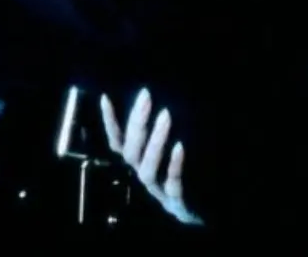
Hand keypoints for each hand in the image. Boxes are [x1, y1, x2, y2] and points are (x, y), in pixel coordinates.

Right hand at [99, 88, 201, 224]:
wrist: (201, 210)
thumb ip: (160, 129)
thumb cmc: (184, 175)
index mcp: (139, 162)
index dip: (109, 123)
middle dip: (136, 122)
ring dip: (154, 141)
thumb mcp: (170, 151)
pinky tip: (179, 146)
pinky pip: (172, 184)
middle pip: (131, 151)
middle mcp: (143, 175)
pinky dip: (174, 165)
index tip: (105, 98)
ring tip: (165, 115)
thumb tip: (160, 102)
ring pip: (147, 168)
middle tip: (146, 96)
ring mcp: (158, 190)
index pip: (118, 142)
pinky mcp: (175, 201)